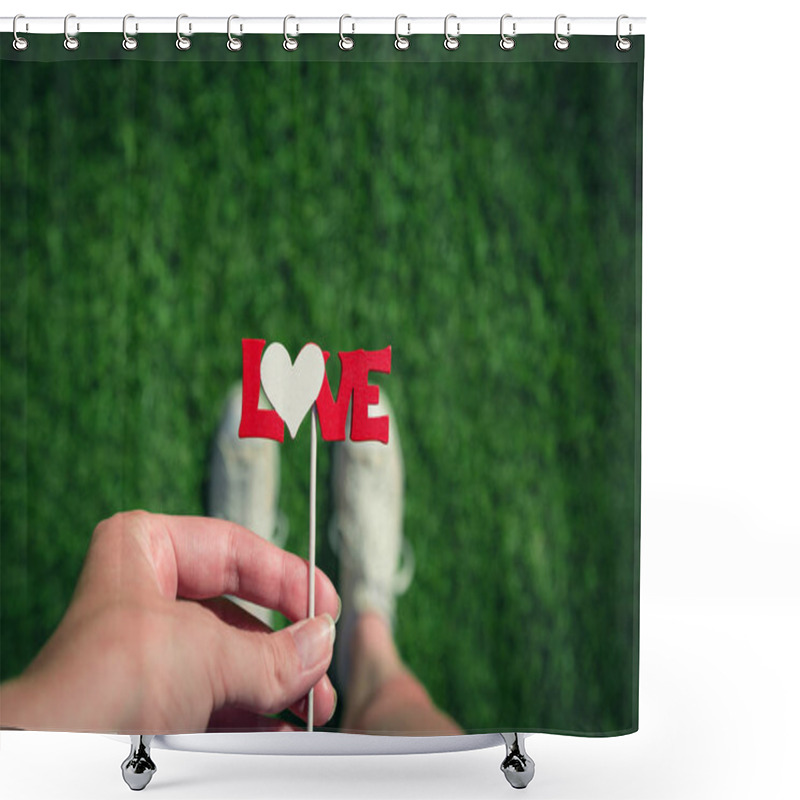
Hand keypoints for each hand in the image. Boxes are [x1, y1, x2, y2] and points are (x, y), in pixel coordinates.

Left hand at [0, 511, 338, 732]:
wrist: (63, 762)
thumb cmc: (107, 687)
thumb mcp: (210, 655)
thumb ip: (276, 652)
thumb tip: (321, 641)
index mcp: (144, 552)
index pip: (233, 549)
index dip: (286, 574)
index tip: (324, 602)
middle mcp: (148, 597)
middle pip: (240, 608)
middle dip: (287, 643)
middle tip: (321, 662)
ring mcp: (152, 651)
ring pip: (233, 657)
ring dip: (278, 683)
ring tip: (314, 706)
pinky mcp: (155, 701)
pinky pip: (218, 697)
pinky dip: (256, 712)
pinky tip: (285, 726)